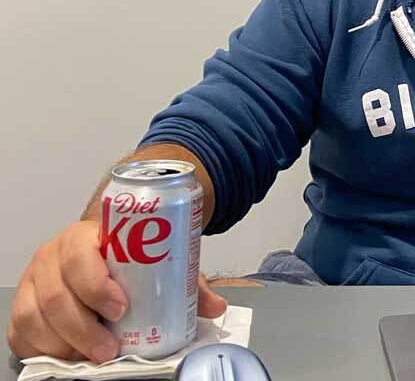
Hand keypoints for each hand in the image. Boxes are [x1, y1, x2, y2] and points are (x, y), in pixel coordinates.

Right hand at [6, 222, 227, 364]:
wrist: (99, 250)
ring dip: (63, 343)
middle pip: (56, 294)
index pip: (79, 256)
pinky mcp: (21, 308)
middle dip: (82, 327)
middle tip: (109, 349)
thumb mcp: (154, 261)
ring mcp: (32, 282)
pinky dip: (43, 350)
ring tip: (93, 357)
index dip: (95, 285)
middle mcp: (51, 256)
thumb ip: (182, 282)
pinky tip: (68, 357)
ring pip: (34, 317)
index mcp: (84, 235)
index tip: (121, 308)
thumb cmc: (126, 257)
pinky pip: (21, 334)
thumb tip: (215, 307)